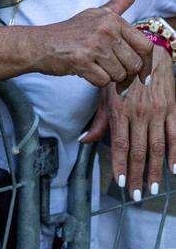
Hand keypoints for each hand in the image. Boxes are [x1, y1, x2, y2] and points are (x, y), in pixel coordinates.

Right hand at [32, 0, 154, 88]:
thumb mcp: (97, 13)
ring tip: (94, 65)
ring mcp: (93, 45)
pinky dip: (95, 81)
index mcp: (112, 19)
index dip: (146, 63)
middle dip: (124, 72)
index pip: (145, 46)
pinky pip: (104, 81)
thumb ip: (120, 0)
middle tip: (109, 68)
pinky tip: (85, 70)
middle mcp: (104, 29)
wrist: (39, 44)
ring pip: (120, 75)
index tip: (141, 73)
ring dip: (109, 76)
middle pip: (134, 64)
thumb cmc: (70, 32)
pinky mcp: (82, 61)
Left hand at [81, 44, 175, 202]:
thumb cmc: (122, 75)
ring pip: (158, 148)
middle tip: (135, 194)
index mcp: (120, 110)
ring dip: (155, 170)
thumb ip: (99, 120)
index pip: (120, 144)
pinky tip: (174, 170)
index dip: (120, 165)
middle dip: (137, 175)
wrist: (147, 53)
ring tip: (152, 188)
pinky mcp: (172, 110)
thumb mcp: (105, 94)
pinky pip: (175, 135)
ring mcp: (157, 112)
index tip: (119, 183)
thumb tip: (83, 140)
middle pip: (139, 151)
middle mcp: (139, 113)